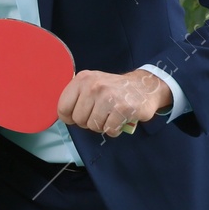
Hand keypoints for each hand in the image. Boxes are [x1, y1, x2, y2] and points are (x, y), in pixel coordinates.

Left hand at [58, 68, 172, 137]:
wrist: (145, 86)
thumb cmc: (115, 89)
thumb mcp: (92, 83)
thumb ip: (77, 96)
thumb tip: (64, 115)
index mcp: (82, 79)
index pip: (63, 107)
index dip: (69, 117)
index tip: (78, 116)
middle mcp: (94, 86)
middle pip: (78, 120)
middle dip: (89, 122)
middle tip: (101, 114)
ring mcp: (108, 97)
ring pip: (93, 126)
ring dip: (103, 126)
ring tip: (111, 115)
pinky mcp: (122, 108)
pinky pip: (109, 130)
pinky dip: (115, 129)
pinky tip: (120, 119)